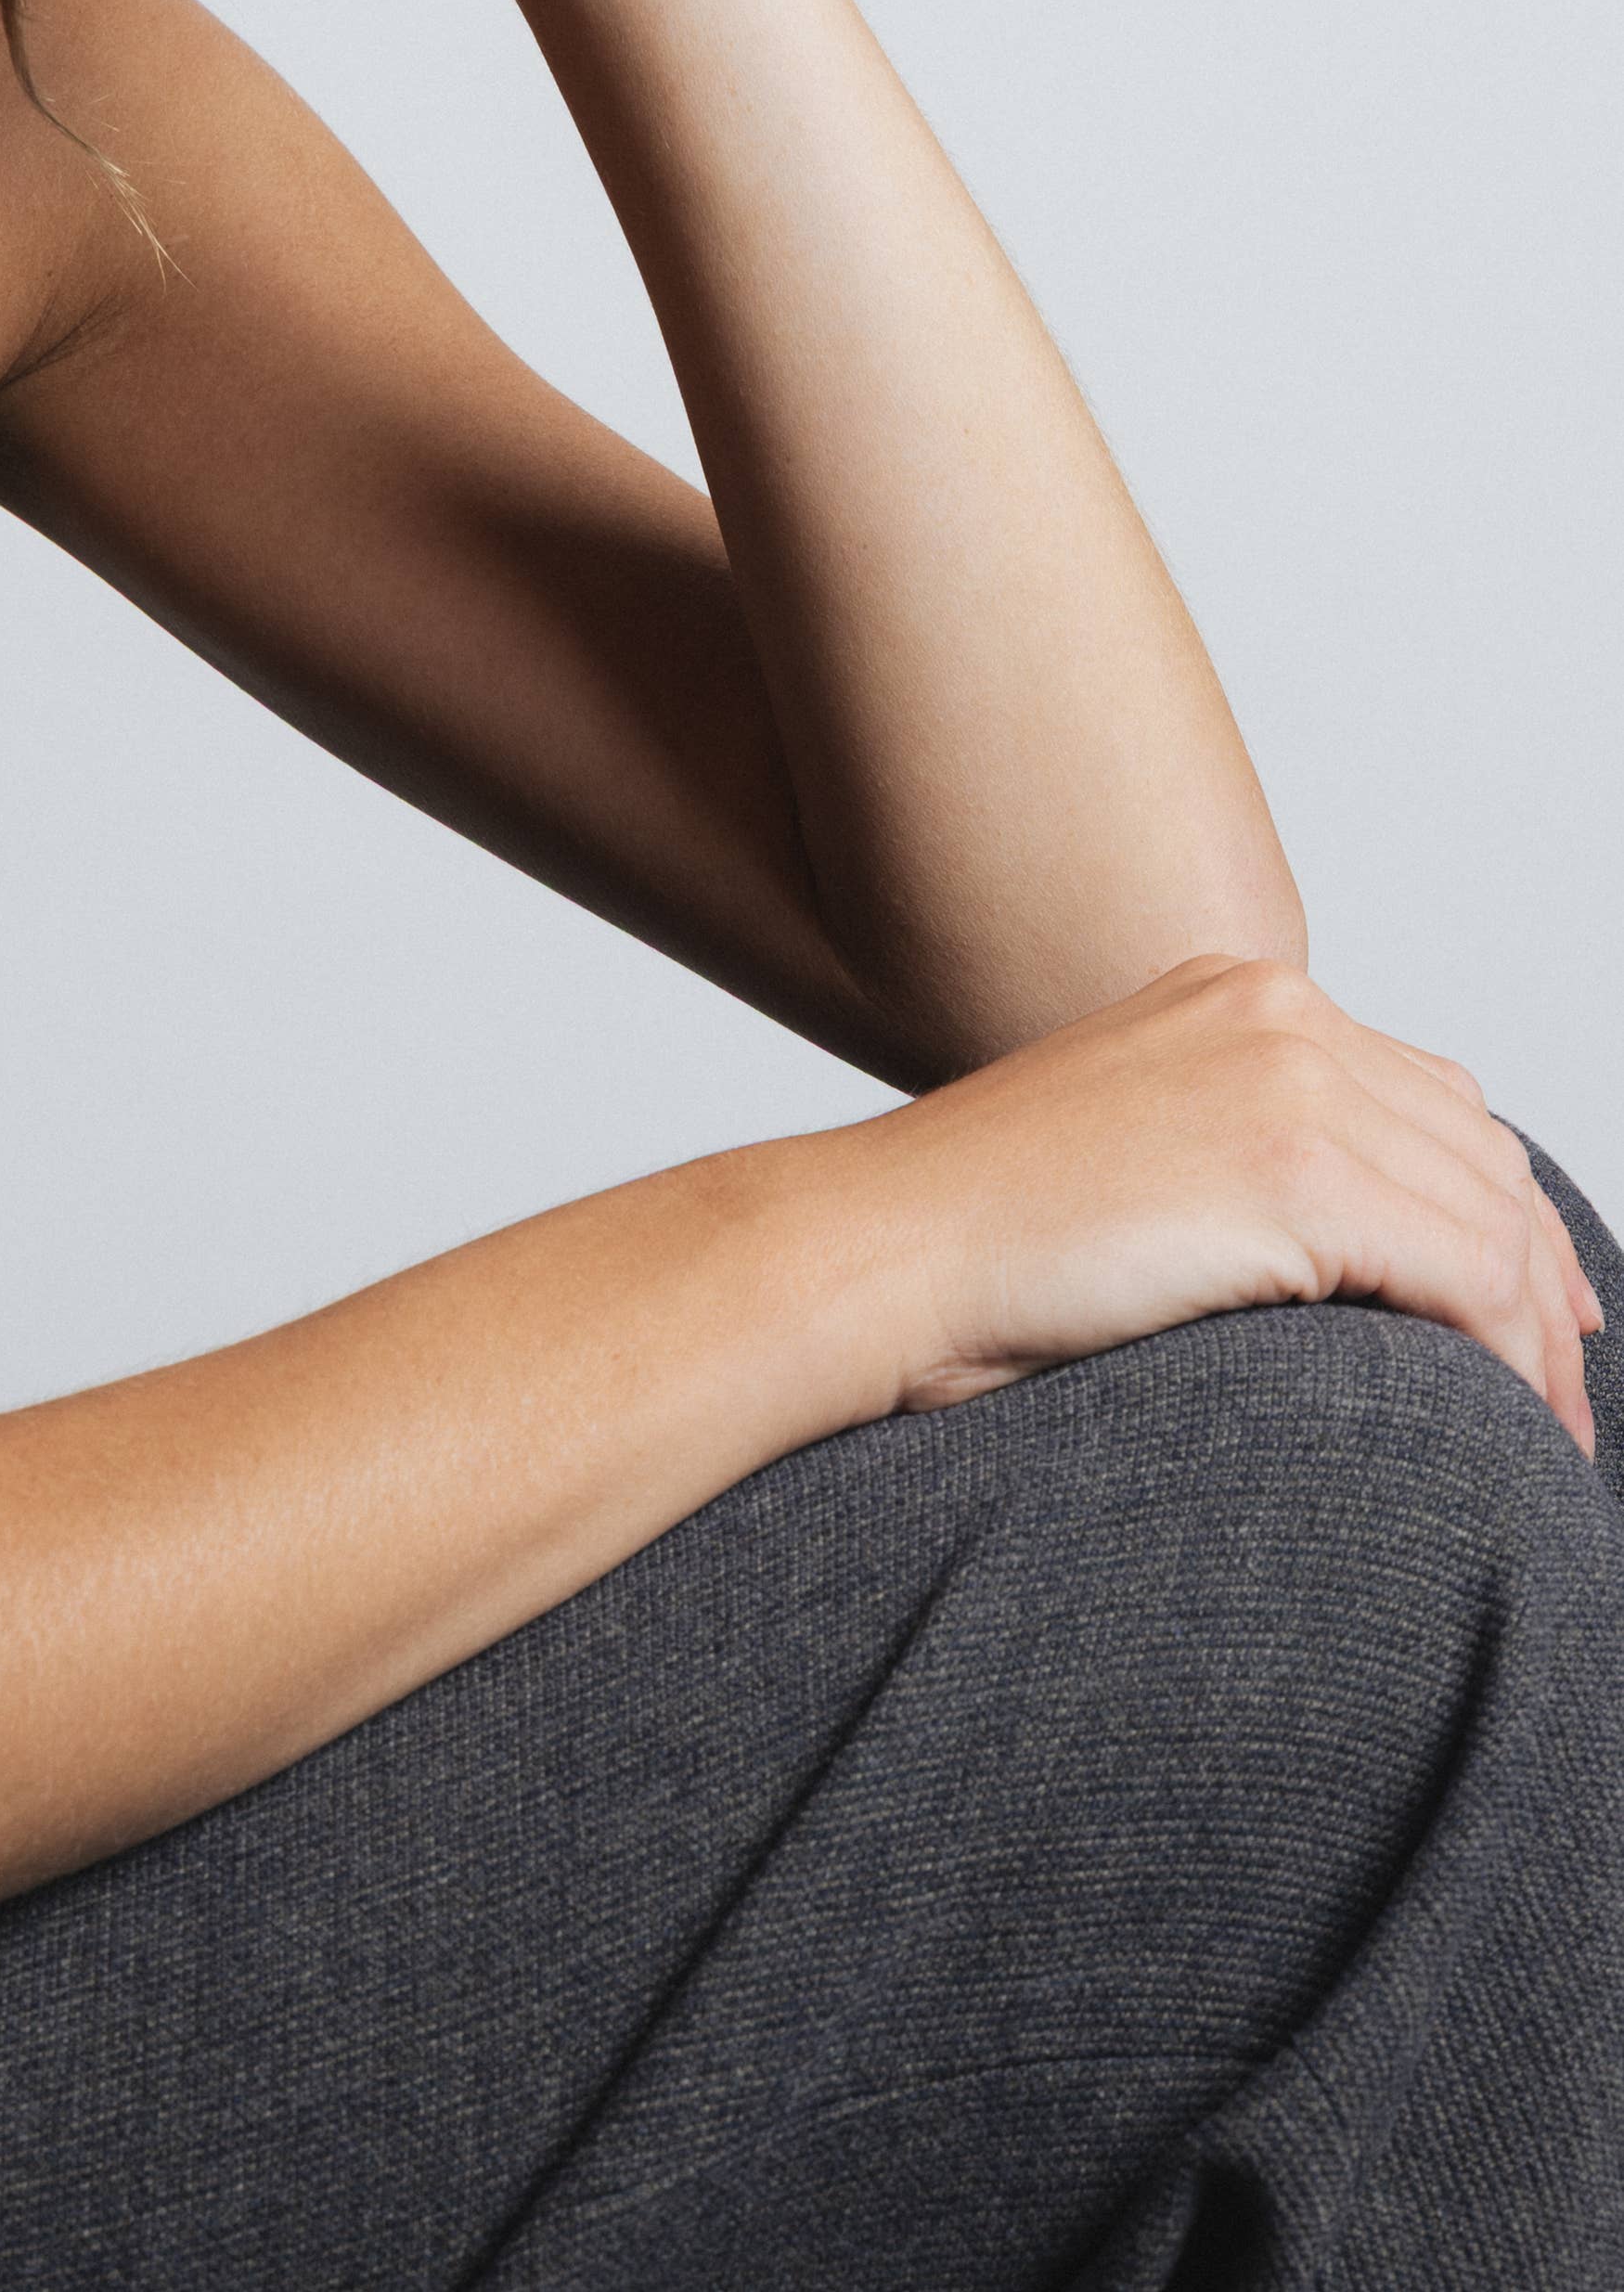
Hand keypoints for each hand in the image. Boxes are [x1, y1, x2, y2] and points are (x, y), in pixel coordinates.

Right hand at [839, 955, 1601, 1453]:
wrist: (872, 1252)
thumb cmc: (968, 1239)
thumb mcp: (1126, 1152)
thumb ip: (1236, 1154)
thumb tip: (1354, 1249)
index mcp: (1235, 992)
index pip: (1431, 1096)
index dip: (1503, 1206)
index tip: (1538, 1306)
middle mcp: (1278, 1011)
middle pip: (1479, 1153)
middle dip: (1537, 1278)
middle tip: (1560, 1389)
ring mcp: (1288, 1080)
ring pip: (1491, 1222)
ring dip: (1532, 1342)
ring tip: (1542, 1434)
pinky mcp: (1295, 1170)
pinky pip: (1468, 1279)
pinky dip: (1506, 1364)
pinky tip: (1503, 1428)